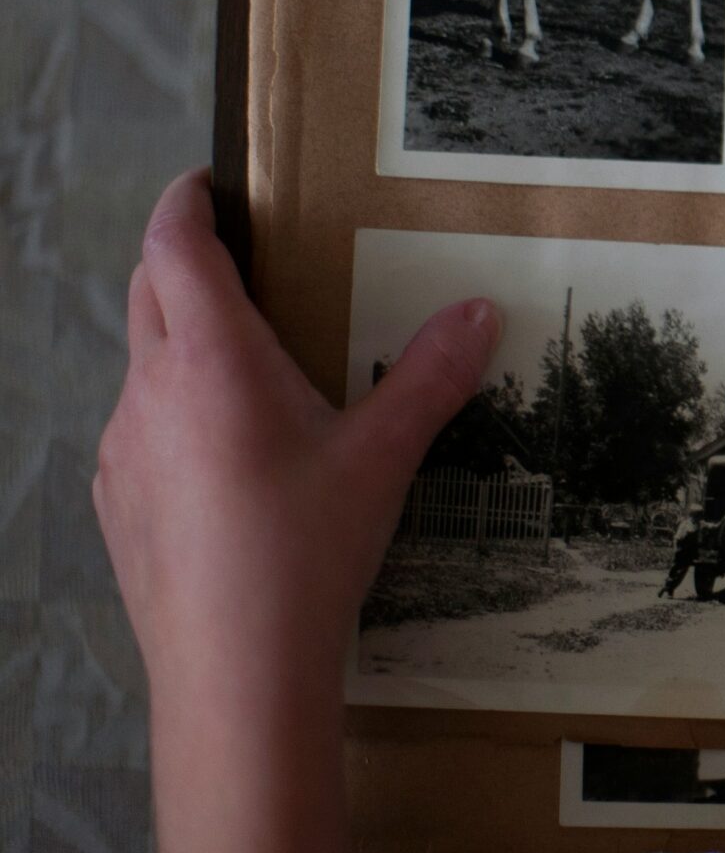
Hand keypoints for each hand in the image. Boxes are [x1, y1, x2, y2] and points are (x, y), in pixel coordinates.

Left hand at [92, 170, 500, 724]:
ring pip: (142, 366)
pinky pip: (140, 430)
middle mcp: (149, 390)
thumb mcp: (384, 457)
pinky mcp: (115, 502)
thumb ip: (432, 376)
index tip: (208, 182)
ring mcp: (120, 450)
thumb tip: (480, 309)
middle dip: (182, 260)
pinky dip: (175, 413)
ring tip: (250, 368)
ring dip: (181, 343)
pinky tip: (229, 461)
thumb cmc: (305, 549)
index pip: (173, 246)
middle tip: (241, 256)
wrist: (233, 671)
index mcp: (210, 359)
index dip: (184, 202)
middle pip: (147, 292)